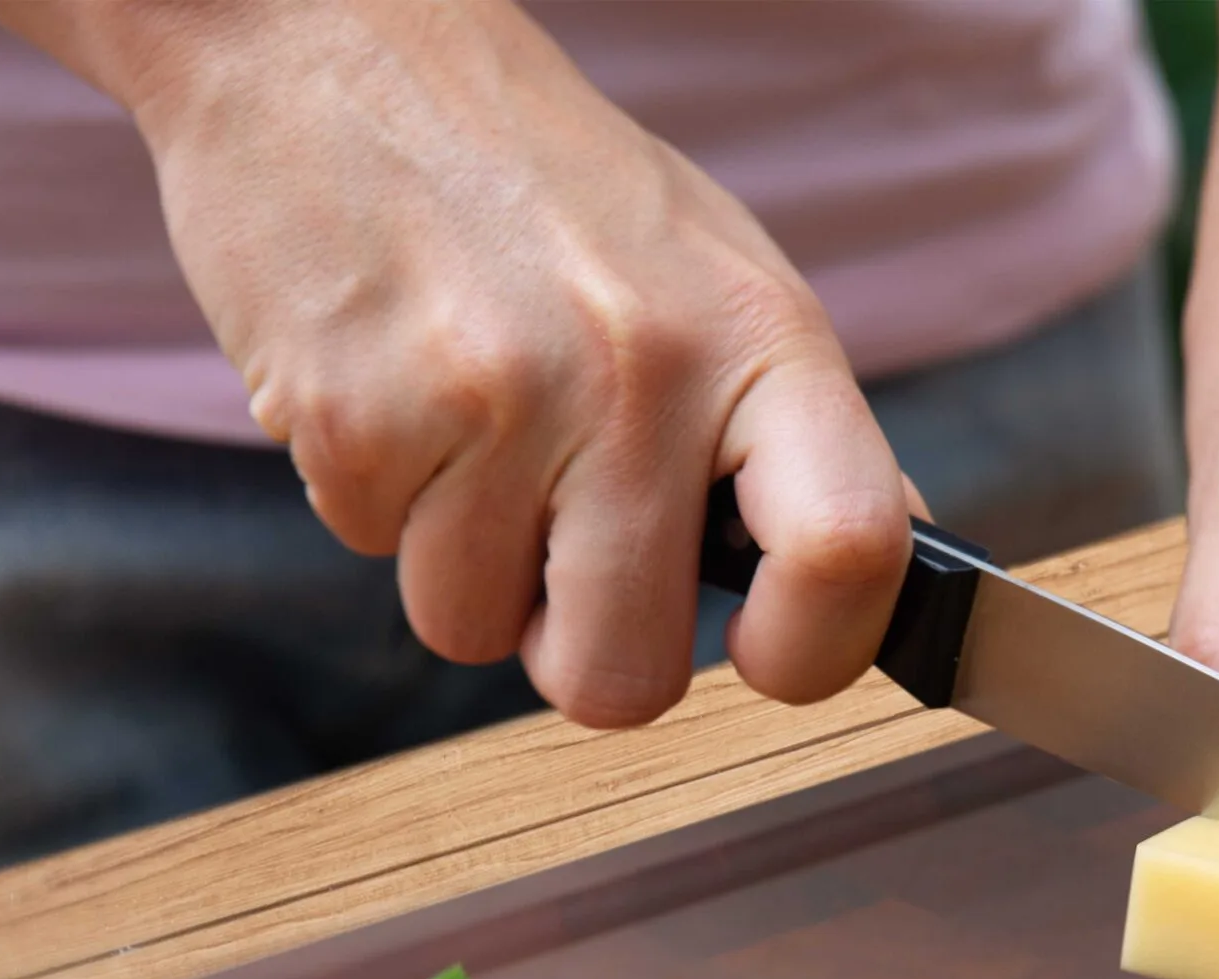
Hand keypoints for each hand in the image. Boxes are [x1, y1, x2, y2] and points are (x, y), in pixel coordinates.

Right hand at [84, 0, 914, 725]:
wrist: (330, 41)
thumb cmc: (540, 183)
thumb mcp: (718, 278)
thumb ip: (799, 435)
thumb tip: (888, 570)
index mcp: (760, 338)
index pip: (849, 553)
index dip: (813, 652)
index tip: (765, 655)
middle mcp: (644, 374)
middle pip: (627, 676)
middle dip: (579, 650)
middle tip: (558, 555)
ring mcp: (498, 400)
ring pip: (475, 629)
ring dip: (459, 562)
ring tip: (463, 426)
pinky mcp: (356, 417)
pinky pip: (371, 555)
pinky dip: (374, 498)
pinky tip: (393, 384)